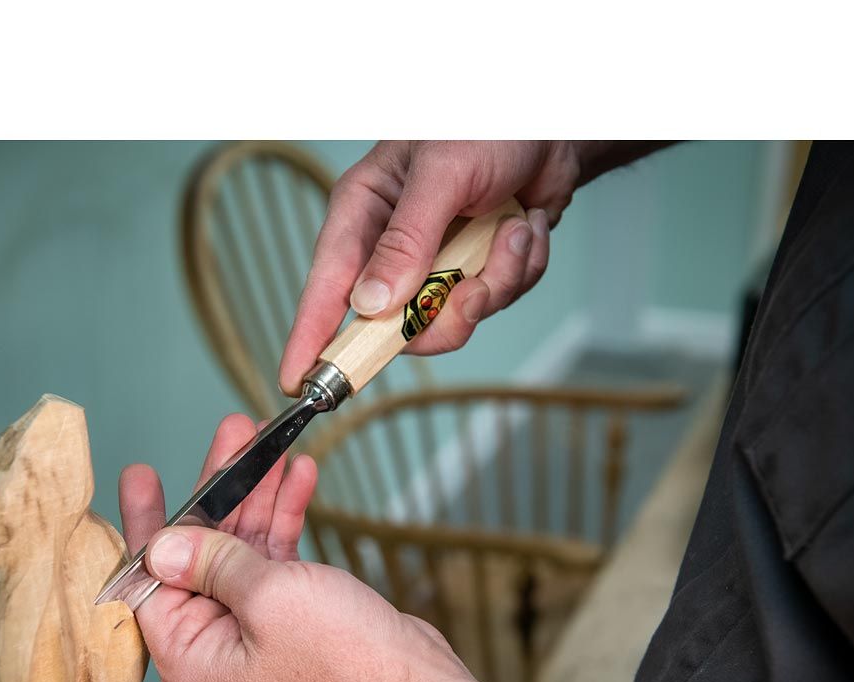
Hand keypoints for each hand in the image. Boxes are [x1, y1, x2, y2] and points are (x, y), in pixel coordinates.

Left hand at [118, 414, 469, 681]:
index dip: (147, 522)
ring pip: (242, 546)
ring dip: (257, 494)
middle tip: (229, 435)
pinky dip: (287, 516)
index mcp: (191, 655)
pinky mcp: (292, 614)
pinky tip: (299, 476)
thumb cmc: (342, 660)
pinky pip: (276, 557)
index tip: (142, 475)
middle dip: (218, 490)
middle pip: (201, 552)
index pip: (151, 580)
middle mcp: (214, 643)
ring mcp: (255, 627)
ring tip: (265, 439)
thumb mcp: (266, 596)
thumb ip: (211, 561)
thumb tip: (162, 543)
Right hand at [278, 140, 584, 393]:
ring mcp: (437, 264)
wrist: (556, 125)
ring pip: (453, 319)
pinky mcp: (476, 271)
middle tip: (474, 286)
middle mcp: (394, 247)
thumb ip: (405, 241)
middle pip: (398, 325)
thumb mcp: (441, 174)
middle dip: (447, 312)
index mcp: (364, 214)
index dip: (310, 339)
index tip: (297, 383)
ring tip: (516, 229)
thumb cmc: (486, 126)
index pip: (326, 288)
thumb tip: (369, 305)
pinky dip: (521, 266)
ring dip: (497, 278)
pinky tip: (527, 225)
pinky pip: (495, 300)